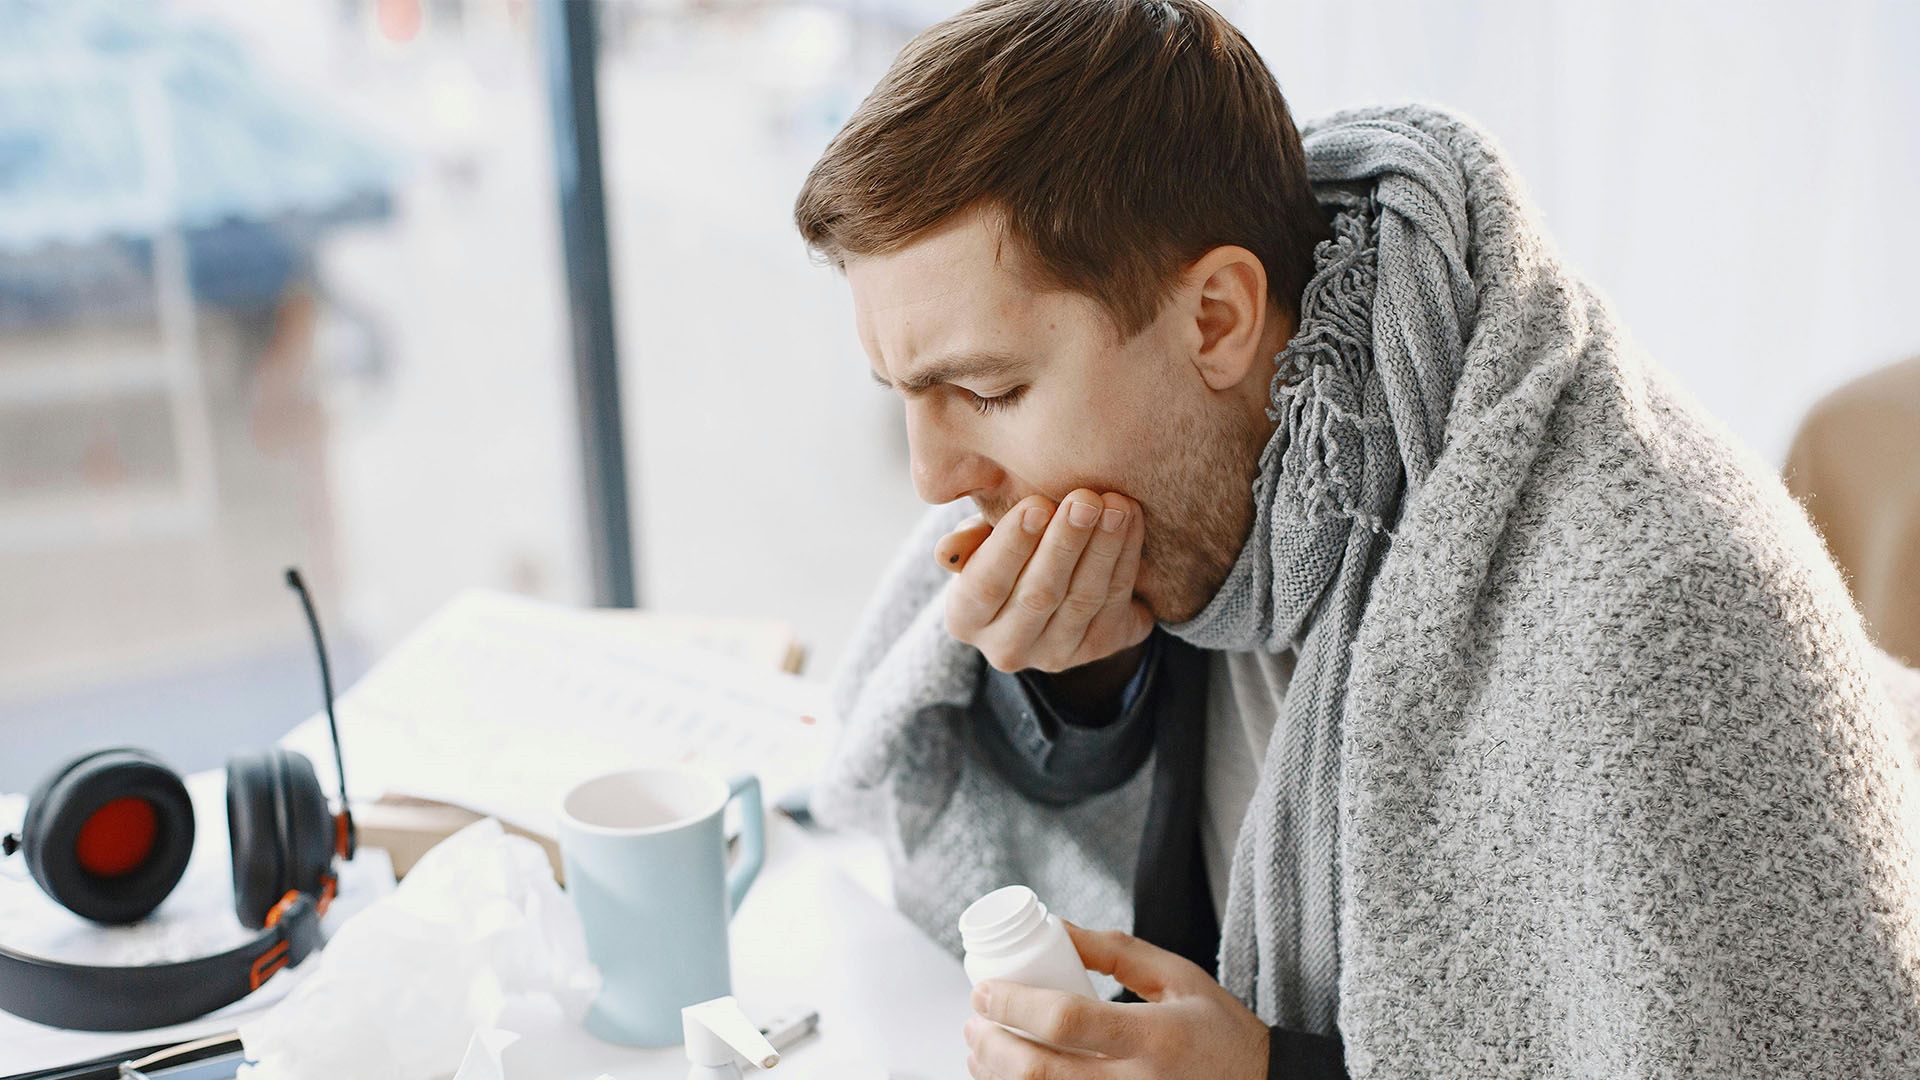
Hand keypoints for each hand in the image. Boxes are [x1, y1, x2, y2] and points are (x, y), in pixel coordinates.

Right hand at [935, 490, 1153, 674]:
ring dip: (1103, 549)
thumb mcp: (981, 542)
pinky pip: (1115, 602)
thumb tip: (947, 551)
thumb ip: (969, 541)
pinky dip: (1125, 558)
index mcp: (965, 619)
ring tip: (1115, 505)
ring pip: (1082, 600)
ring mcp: (1055, 655)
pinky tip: (1130, 521)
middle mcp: (1006, 648)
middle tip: (1085, 499)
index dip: (1011, 545)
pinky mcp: (1098, 649)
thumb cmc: (1007, 550)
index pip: (985, 584)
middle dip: (1065, 543)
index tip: (1037, 504)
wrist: (1051, 585)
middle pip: (1039, 595)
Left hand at [962, 921, 1269, 1078]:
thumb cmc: (1217, 1031)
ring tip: (980, 1047)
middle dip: (991, 1045)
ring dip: (995, 1075)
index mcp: (1155, 1037)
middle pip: (1039, 1073)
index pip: (1067, 1021)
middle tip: (974, 1020)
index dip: (1013, 1005)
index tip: (982, 990)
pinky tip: (1005, 1078)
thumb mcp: (1178, 977)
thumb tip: (1055, 928)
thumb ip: (1116, 951)